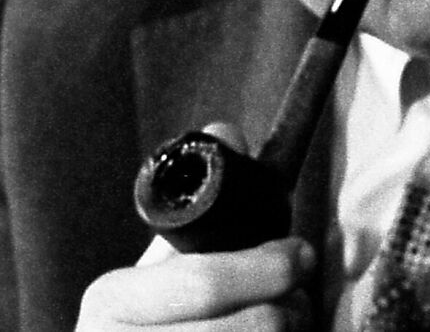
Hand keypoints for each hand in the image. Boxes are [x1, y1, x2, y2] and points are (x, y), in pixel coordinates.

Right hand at [76, 123, 314, 329]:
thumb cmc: (154, 317)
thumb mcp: (163, 260)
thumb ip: (200, 203)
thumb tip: (226, 132)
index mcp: (111, 301)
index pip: (202, 283)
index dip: (264, 269)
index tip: (301, 256)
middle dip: (286, 310)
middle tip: (301, 297)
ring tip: (290, 323)